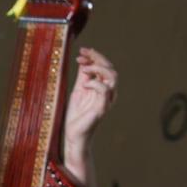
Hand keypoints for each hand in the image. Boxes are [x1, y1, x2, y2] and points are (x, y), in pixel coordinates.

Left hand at [63, 47, 116, 171]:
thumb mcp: (78, 90)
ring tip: (84, 68)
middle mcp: (108, 92)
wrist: (73, 135)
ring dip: (98, 68)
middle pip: (111, 68)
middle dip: (97, 58)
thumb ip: (83, 76)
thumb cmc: (76, 115)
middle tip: (81, 55)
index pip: (105, 66)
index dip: (95, 56)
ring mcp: (107, 100)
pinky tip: (84, 84)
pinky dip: (95, 83)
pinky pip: (105, 90)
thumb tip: (84, 60)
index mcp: (103, 87)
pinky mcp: (102, 108)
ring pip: (113, 76)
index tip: (81, 51)